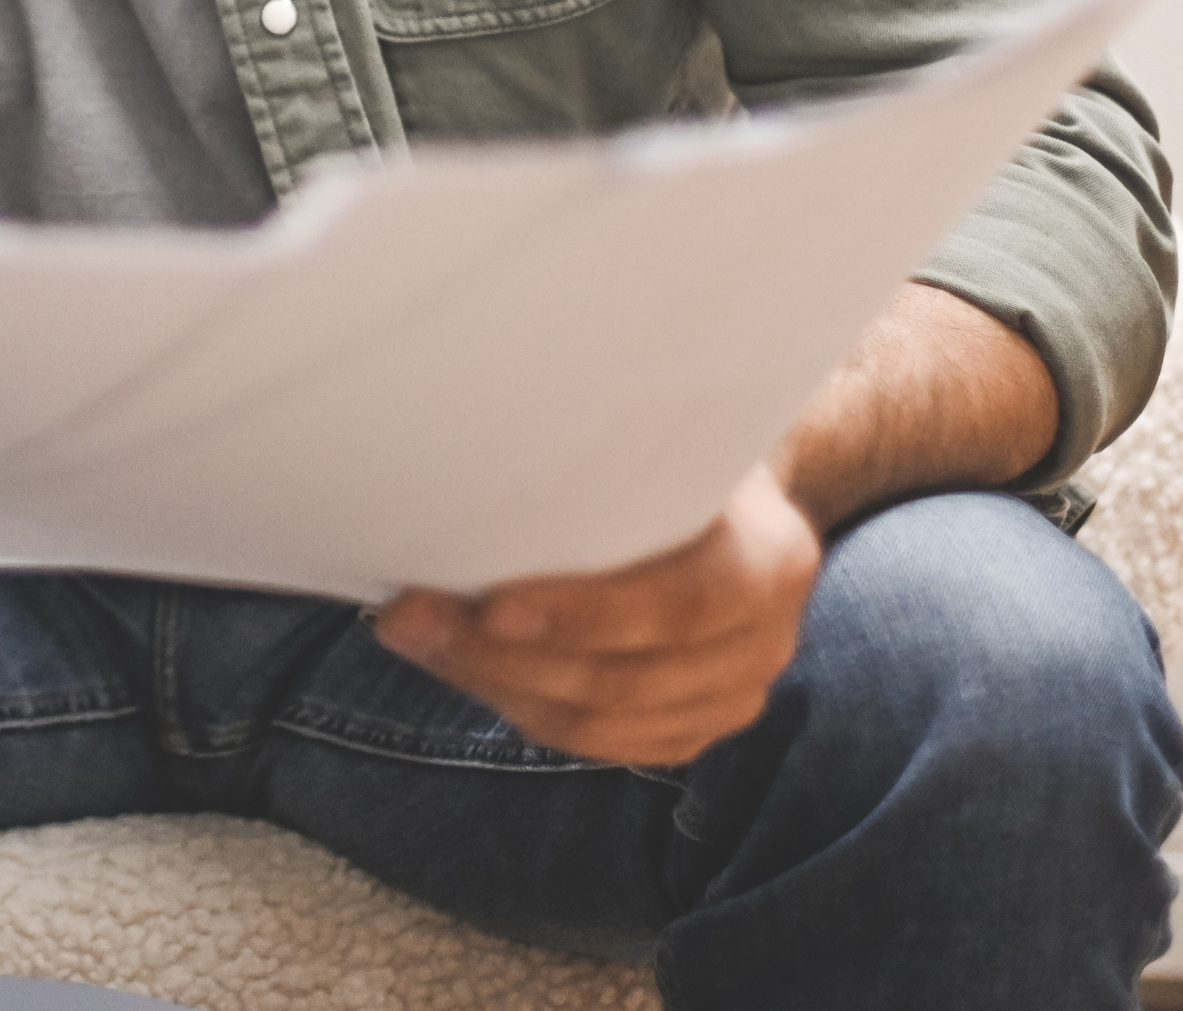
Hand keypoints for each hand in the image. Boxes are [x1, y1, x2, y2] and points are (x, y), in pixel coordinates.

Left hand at [372, 465, 822, 767]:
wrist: (740, 499)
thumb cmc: (683, 453)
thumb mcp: (672, 436)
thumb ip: (615, 456)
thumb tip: (482, 447)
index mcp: (774, 561)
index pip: (680, 607)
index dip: (584, 614)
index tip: (490, 606)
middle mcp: (763, 644)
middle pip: (623, 681)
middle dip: (502, 657)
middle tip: (408, 617)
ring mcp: (732, 699)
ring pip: (599, 724)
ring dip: (494, 685)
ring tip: (416, 637)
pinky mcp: (692, 730)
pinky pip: (599, 744)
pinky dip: (523, 709)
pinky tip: (463, 668)